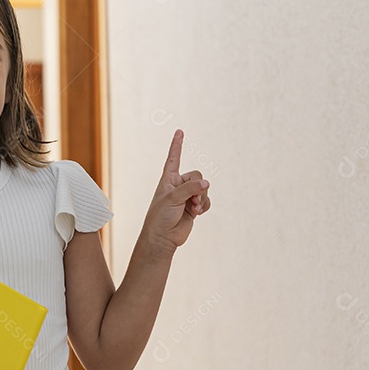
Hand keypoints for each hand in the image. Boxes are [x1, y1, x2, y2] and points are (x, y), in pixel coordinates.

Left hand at [143, 129, 211, 256]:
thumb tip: (207, 183)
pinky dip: (204, 206)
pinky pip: (206, 200)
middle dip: (198, 187)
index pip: (173, 158)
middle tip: (191, 200)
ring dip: (201, 198)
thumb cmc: (160, 217)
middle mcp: (178, 185)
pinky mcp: (194, 207)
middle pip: (197, 175)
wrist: (163, 238)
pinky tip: (197, 212)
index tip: (179, 131)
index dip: (177, 145)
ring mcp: (187, 196)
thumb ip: (190, 188)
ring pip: (204, 188)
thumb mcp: (173, 198)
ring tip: (193, 208)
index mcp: (168, 179)